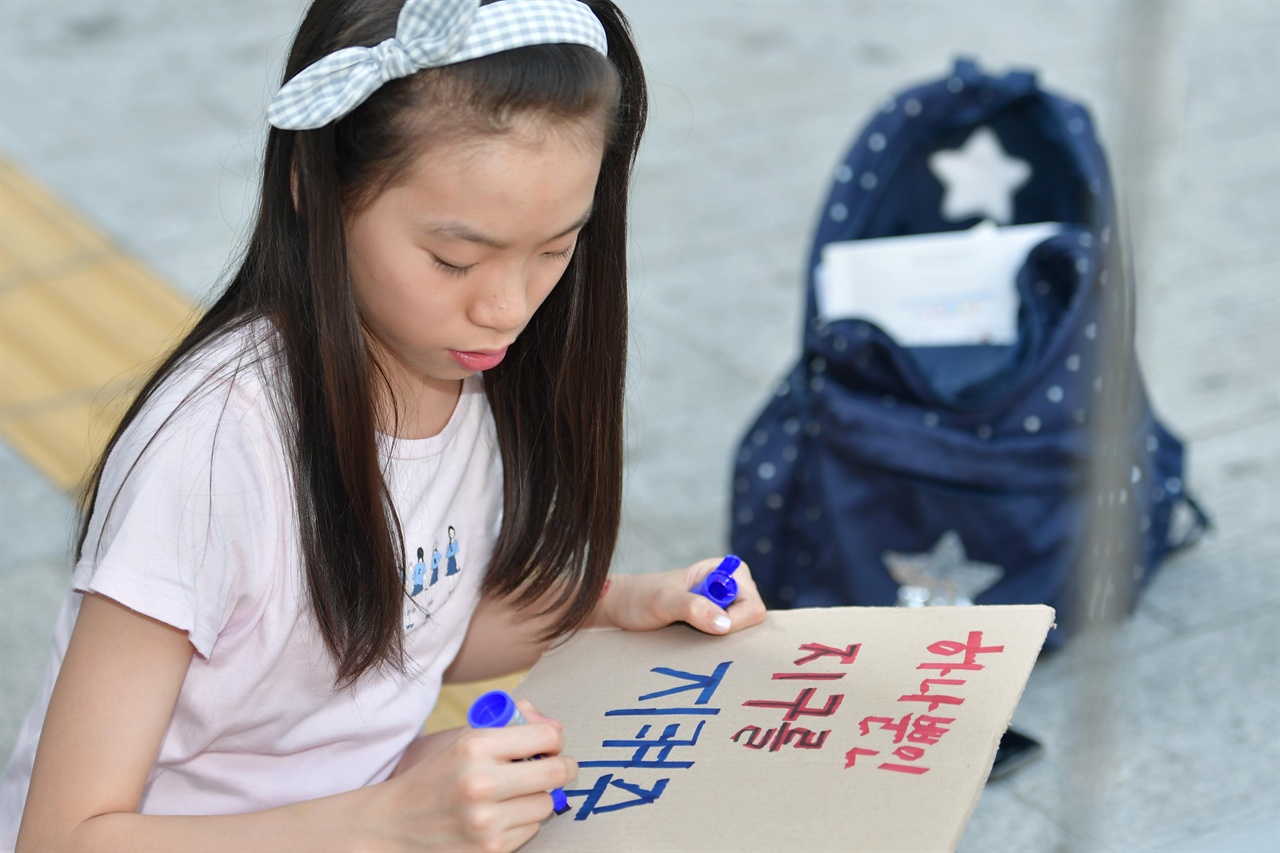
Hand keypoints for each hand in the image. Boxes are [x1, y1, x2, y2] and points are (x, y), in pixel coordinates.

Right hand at [371, 701, 575, 851]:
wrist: (392, 825)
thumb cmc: (435, 776)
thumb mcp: (464, 738)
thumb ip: (510, 724)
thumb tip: (556, 729)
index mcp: (476, 746)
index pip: (546, 736)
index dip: (553, 740)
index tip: (550, 745)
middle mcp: (482, 783)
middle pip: (556, 772)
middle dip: (562, 768)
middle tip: (557, 768)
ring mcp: (486, 821)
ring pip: (546, 804)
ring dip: (536, 798)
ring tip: (514, 795)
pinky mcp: (490, 850)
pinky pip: (531, 830)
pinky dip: (521, 822)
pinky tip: (499, 817)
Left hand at [595, 558, 766, 635]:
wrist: (622, 607)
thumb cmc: (639, 598)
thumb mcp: (663, 602)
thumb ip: (692, 608)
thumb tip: (725, 624)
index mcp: (726, 570)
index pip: (753, 605)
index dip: (734, 622)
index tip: (705, 625)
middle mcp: (732, 586)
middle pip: (751, 620)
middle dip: (727, 630)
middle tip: (692, 627)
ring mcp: (726, 604)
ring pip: (741, 632)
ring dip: (718, 638)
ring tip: (689, 630)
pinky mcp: (717, 619)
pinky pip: (729, 638)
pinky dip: (714, 642)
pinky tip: (691, 637)